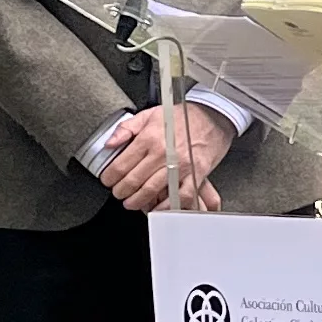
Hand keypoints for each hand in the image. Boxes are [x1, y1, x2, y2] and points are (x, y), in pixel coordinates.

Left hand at [97, 102, 235, 212]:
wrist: (213, 116)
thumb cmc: (182, 117)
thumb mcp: (149, 115)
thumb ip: (126, 129)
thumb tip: (109, 143)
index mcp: (150, 137)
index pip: (121, 164)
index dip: (110, 177)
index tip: (108, 180)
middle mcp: (164, 152)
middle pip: (134, 180)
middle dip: (121, 191)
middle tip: (118, 193)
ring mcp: (180, 165)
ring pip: (152, 190)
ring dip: (137, 201)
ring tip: (131, 202)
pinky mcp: (195, 174)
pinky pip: (179, 196)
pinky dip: (166, 205)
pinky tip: (157, 207)